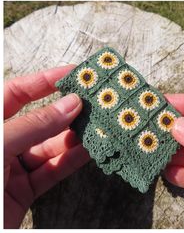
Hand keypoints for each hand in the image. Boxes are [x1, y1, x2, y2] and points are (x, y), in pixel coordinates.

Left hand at [4, 65, 89, 227]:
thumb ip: (35, 125)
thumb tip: (72, 104)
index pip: (17, 92)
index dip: (45, 80)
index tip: (74, 73)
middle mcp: (3, 141)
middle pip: (40, 120)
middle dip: (67, 111)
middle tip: (93, 102)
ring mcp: (13, 165)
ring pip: (51, 145)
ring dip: (75, 137)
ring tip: (98, 126)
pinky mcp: (25, 188)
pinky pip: (53, 170)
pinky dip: (72, 160)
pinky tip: (90, 150)